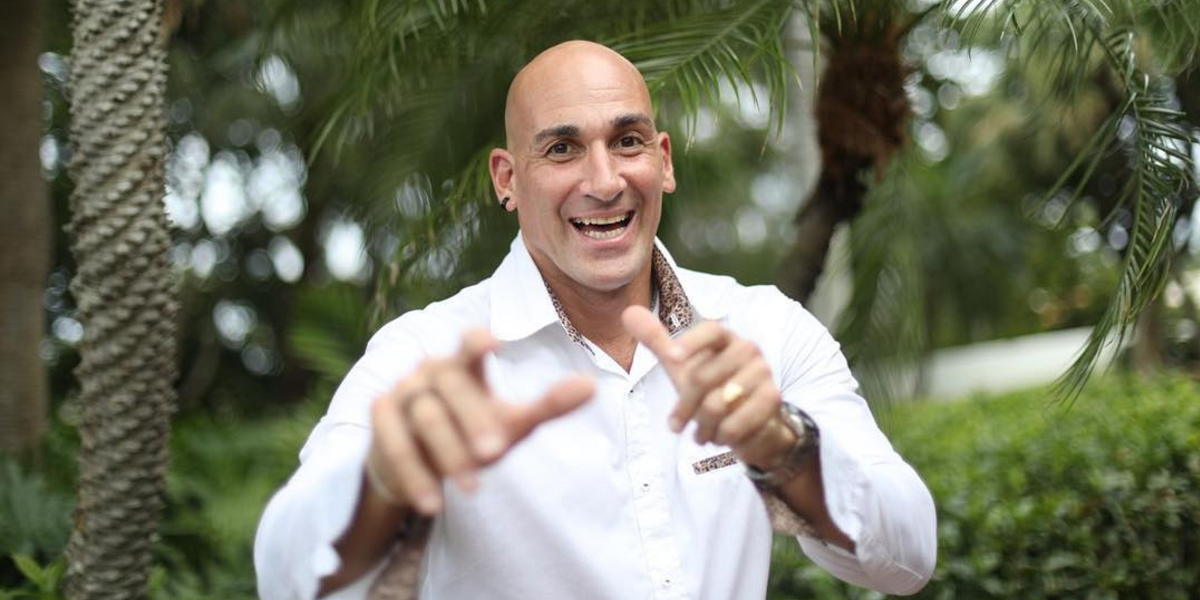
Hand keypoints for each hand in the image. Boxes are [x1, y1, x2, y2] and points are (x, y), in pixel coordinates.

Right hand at [366, 328, 593, 515]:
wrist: (414, 466)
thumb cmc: (469, 434)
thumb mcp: (511, 423)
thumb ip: (548, 405)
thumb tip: (592, 386)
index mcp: (463, 365)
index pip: (469, 342)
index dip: (478, 341)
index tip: (495, 343)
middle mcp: (430, 372)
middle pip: (450, 384)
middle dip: (473, 418)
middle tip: (495, 453)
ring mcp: (402, 394)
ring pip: (424, 417)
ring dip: (448, 454)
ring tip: (473, 490)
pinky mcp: (380, 422)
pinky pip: (395, 446)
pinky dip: (415, 476)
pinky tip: (433, 505)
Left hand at [622, 306, 793, 468]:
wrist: (754, 422)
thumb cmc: (714, 389)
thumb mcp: (683, 367)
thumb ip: (657, 341)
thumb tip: (628, 313)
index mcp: (725, 338)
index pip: (711, 330)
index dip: (691, 342)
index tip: (672, 357)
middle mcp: (748, 350)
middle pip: (702, 377)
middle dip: (684, 407)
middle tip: (676, 425)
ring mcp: (763, 373)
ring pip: (716, 403)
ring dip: (701, 426)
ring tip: (700, 433)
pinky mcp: (772, 399)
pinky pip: (735, 422)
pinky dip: (721, 435)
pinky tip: (720, 436)